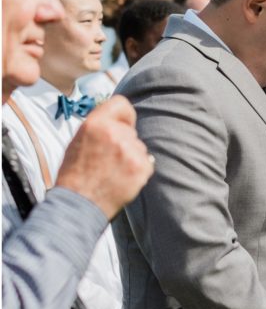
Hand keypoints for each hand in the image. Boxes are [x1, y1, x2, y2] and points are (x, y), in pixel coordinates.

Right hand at [56, 95, 153, 219]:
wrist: (79, 204)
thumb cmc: (75, 174)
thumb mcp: (79, 141)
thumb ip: (99, 127)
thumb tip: (118, 119)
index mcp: (95, 124)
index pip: (122, 104)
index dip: (124, 116)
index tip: (122, 125)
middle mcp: (114, 133)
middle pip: (130, 130)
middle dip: (124, 142)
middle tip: (108, 159)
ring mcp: (130, 151)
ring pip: (139, 147)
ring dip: (131, 157)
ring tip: (113, 172)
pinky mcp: (141, 167)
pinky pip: (147, 162)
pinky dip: (138, 171)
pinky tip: (122, 179)